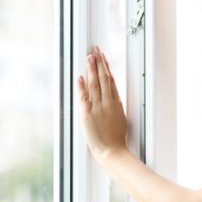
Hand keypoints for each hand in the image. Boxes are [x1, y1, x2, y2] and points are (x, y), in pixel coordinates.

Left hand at [77, 46, 127, 161]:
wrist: (112, 151)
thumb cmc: (116, 138)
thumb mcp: (120, 118)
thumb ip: (114, 105)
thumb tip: (111, 96)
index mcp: (116, 103)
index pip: (111, 80)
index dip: (106, 67)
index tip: (103, 57)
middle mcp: (107, 103)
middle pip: (103, 78)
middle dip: (99, 62)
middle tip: (96, 50)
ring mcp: (98, 108)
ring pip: (95, 84)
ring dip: (92, 69)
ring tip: (90, 56)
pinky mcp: (88, 115)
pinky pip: (84, 97)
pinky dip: (82, 86)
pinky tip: (81, 76)